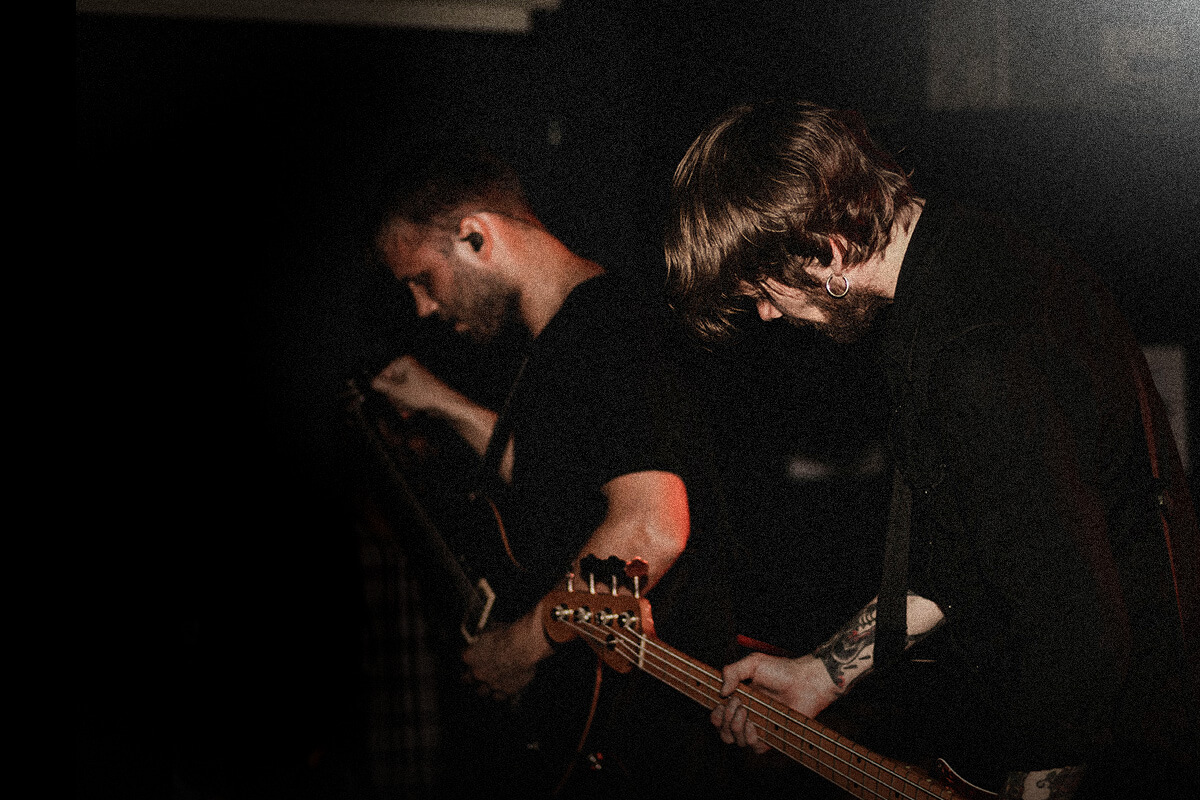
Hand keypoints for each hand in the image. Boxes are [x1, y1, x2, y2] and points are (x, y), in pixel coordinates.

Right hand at [371, 355, 450, 417]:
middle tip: (400, 404)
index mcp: (404, 363)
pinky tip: (412, 411)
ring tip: (408, 408)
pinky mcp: (419, 388)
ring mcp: (415, 377)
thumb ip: (382, 386)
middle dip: (394, 398)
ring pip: (398, 392)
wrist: (444, 404)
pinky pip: (407, 396)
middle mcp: (410, 367)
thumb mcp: (398, 392)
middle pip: (391, 385)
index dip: (385, 389)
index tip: (388, 397)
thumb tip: (372, 382)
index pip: (383, 375)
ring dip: (401, 403)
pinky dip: (408, 404)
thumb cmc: (426, 395)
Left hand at [461, 609, 553, 701]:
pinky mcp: (506, 690)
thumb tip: (482, 638)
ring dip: (483, 687)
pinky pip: (499, 696)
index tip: (472, 655)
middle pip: (467, 679)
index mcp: (470, 656)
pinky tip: (503, 689)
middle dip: (470, 676)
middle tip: (475, 673)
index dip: (469, 657)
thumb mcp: (490, 630)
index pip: (463, 658)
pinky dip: (500, 693)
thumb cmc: (508, 634)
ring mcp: (491, 684)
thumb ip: (483, 638)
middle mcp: (477, 673)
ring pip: (481, 691)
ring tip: (488, 684)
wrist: (524, 645)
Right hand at [710, 653, 841, 752]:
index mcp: (739, 699)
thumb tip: (722, 692)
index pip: (718, 715)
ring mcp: (759, 726)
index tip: (722, 704)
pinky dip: (749, 738)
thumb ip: (732, 671)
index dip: (715, 714)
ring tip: (746, 712)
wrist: (806, 682)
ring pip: (735, 740)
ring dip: (735, 727)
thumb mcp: (753, 663)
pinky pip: (754, 748)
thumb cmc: (782, 670)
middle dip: (725, 719)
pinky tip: (754, 726)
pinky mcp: (771, 737)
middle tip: (738, 704)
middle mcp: (747, 715)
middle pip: (723, 731)